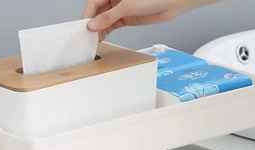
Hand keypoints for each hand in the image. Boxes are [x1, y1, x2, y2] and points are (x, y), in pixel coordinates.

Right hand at [83, 0, 201, 40]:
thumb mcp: (126, 7)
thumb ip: (109, 17)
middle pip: (98, 12)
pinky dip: (106, 32)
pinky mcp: (126, 17)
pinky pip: (112, 25)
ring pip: (104, 20)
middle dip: (93, 24)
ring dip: (99, 30)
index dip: (88, 15)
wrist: (170, 2)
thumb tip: (94, 25)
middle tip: (87, 36)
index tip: (84, 27)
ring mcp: (120, 8)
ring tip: (94, 40)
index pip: (94, 3)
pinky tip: (102, 38)